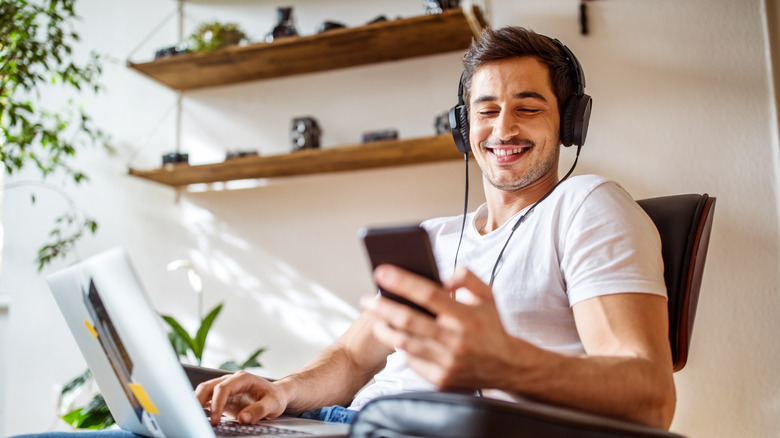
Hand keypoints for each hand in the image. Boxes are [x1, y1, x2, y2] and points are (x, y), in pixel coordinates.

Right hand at [195, 371, 287, 424]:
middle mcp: (232, 381)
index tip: (215, 420)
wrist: (276, 396)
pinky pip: (208, 400)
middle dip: (199, 401)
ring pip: (204, 392)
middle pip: (208, 387)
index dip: (217, 404)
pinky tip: (198, 417)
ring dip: (197, 403)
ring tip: (193, 418)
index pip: (223, 388)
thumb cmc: (275, 397)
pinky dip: (201, 407)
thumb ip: (259, 411)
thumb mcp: (273, 404)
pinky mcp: (223, 398)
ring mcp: (226, 389)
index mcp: (243, 379)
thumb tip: (243, 419)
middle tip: (196, 418)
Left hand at [361, 265, 521, 388]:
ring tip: (375, 318)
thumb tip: (443, 275)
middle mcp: (456, 340)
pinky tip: (396, 337)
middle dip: (382, 307)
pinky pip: (412, 360)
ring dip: (385, 329)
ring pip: (405, 342)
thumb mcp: (488, 296)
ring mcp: (447, 362)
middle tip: (366, 299)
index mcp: (467, 316)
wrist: (507, 367)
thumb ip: (467, 278)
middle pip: (409, 320)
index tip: (382, 272)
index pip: (428, 294)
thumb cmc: (491, 327)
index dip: (402, 282)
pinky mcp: (441, 378)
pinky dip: (402, 347)